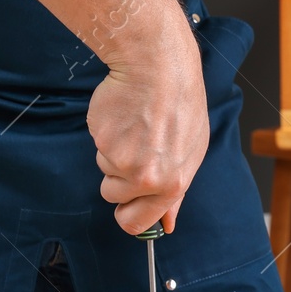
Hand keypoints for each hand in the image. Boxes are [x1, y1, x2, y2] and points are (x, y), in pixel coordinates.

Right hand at [89, 21, 207, 234]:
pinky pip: (98, 147)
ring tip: (136, 127)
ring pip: (105, 170)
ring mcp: (123, 161)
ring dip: (114, 153)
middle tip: (130, 156)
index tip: (126, 205)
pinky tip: (125, 116)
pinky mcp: (103, 142)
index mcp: (174, 183)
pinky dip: (108, 133)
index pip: (138, 222)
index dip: (128, 215)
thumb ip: (175, 190)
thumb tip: (166, 223)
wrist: (158, 68)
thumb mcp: (191, 150)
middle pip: (114, 199)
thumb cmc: (180, 103)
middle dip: (116, 185)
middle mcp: (148, 177)